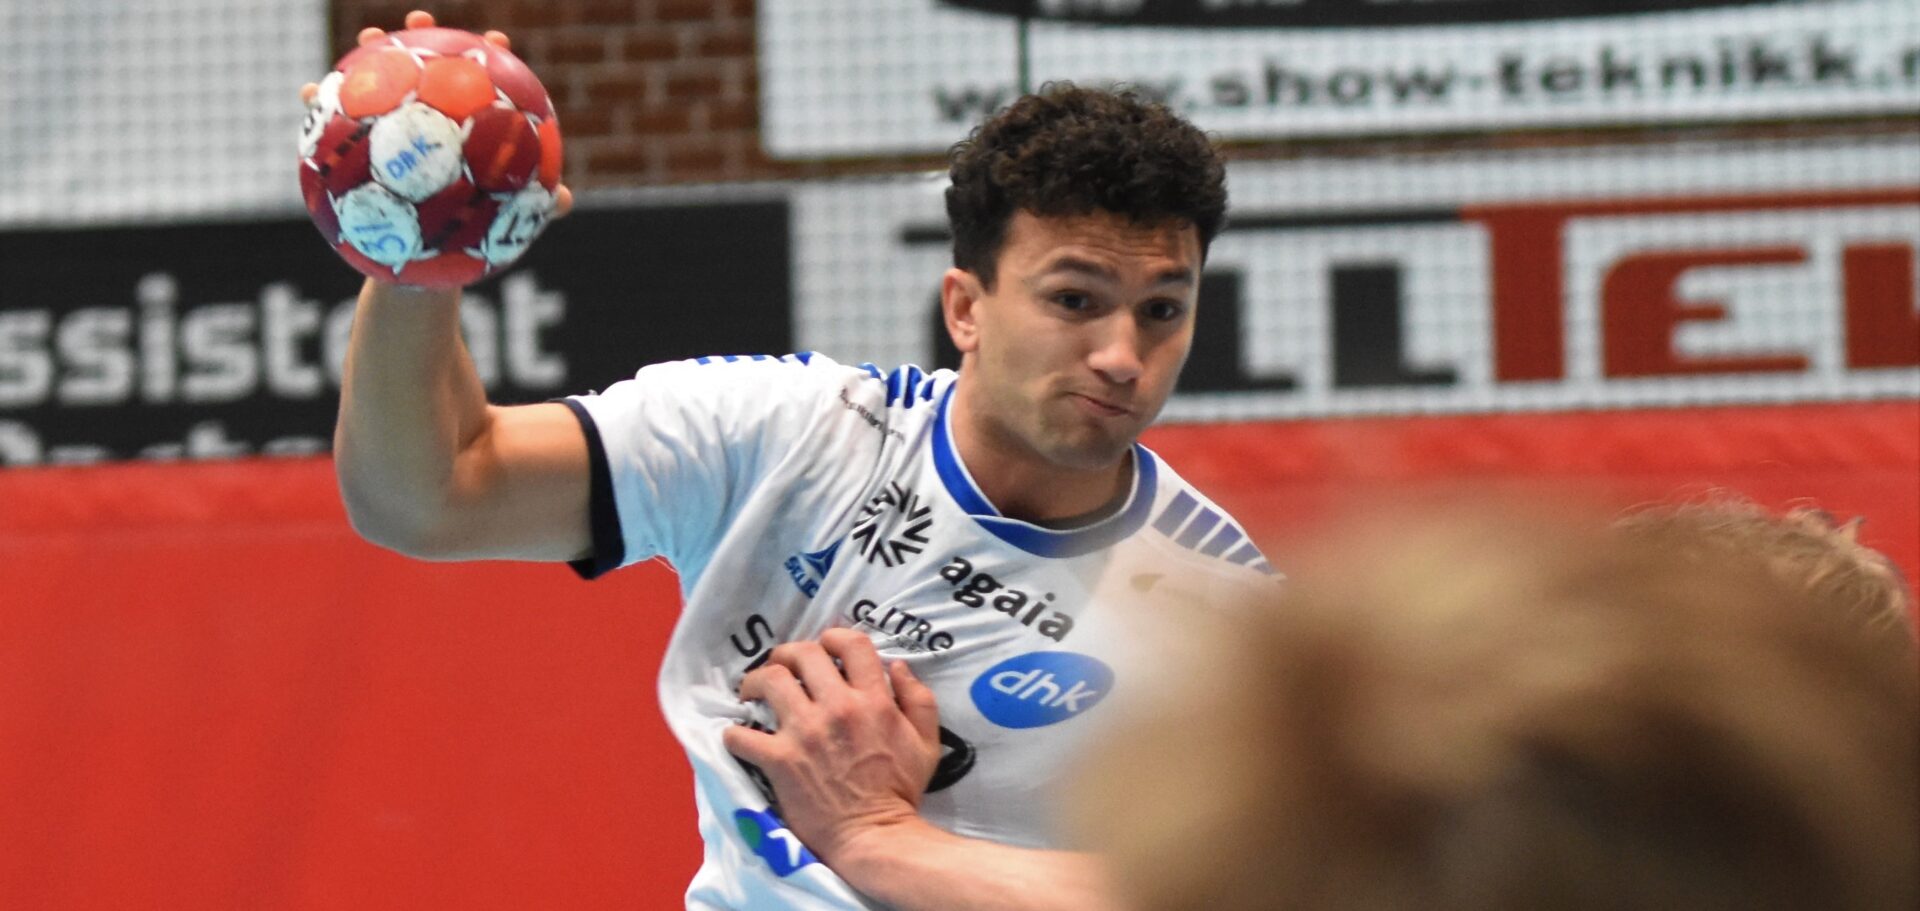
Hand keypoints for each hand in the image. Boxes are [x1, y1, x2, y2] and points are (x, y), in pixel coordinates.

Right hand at [301, 9, 573, 217]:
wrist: (424, 269)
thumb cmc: (469, 238)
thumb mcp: (503, 224)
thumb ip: (536, 207)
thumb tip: (563, 199)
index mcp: (467, 129)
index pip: (482, 82)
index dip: (489, 55)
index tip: (495, 42)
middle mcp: (428, 123)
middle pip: (426, 70)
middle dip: (421, 38)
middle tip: (419, 22)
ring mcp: (392, 135)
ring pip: (378, 88)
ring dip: (368, 57)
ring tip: (365, 42)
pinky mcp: (358, 152)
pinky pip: (334, 126)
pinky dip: (321, 106)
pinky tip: (310, 93)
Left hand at [722, 629, 942, 866]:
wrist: (875, 837)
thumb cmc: (901, 791)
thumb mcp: (927, 742)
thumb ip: (918, 699)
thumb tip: (897, 666)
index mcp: (873, 700)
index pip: (851, 644)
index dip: (834, 636)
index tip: (824, 647)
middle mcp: (837, 707)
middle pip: (802, 654)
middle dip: (788, 653)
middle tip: (782, 667)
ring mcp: (805, 733)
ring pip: (769, 682)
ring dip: (756, 681)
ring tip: (753, 692)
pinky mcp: (779, 760)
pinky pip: (743, 735)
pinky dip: (735, 734)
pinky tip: (739, 737)